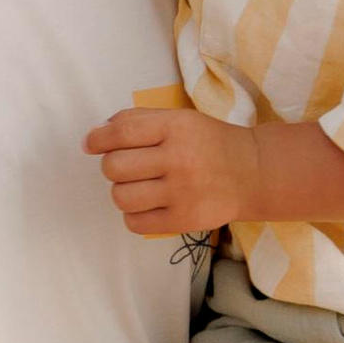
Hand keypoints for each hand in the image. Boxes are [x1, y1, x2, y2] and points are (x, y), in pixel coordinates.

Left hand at [84, 104, 254, 238]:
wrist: (253, 173)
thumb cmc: (208, 143)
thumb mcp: (179, 119)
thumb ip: (138, 121)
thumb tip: (95, 135)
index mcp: (176, 127)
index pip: (121, 132)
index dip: (97, 139)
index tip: (90, 144)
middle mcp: (179, 159)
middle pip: (114, 167)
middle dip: (112, 167)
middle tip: (128, 167)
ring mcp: (182, 192)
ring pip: (121, 196)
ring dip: (123, 192)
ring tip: (140, 187)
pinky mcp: (185, 219)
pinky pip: (135, 223)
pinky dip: (134, 215)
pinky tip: (149, 205)